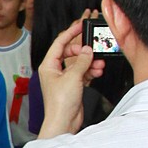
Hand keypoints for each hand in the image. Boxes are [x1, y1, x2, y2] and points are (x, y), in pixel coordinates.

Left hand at [36, 11, 103, 139]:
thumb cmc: (60, 104)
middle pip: (71, 52)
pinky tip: (97, 71)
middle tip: (93, 49)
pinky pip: (83, 72)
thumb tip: (88, 50)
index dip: (71, 33)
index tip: (81, 25)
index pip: (59, 43)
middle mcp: (55, 70)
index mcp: (48, 65)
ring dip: (90, 62)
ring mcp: (64, 78)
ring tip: (98, 63)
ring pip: (79, 63)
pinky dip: (90, 71)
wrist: (63, 122)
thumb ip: (82, 61)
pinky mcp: (72, 85)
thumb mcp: (73, 77)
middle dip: (83, 51)